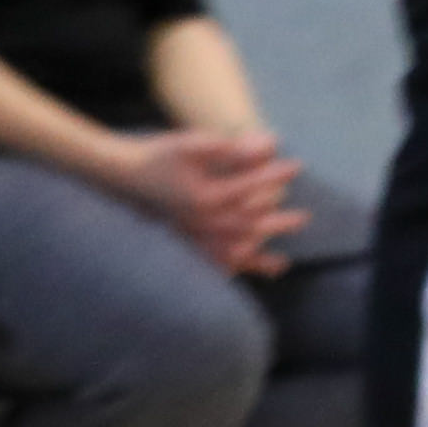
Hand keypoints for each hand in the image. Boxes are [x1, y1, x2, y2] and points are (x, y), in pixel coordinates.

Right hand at [116, 130, 301, 274]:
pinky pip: (205, 263)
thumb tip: (271, 143)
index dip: (276, 174)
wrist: (121, 172)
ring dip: (255, 260)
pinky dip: (224, 273)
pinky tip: (233, 283)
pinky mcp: (180, 240)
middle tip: (305, 219)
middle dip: (277, 223)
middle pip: (247, 227)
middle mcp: (198, 222)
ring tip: (281, 265)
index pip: (250, 187)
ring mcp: (188, 235)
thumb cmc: (159, 154)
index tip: (298, 165)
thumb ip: (230, 146)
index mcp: (205, 197)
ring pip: (228, 253)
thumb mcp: (192, 143)